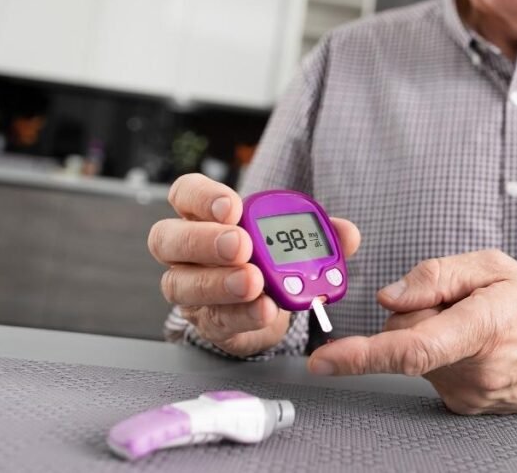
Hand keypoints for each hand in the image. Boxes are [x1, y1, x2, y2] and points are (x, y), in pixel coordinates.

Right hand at [148, 174, 360, 356]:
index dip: (203, 197)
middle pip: (168, 238)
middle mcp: (185, 251)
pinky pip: (215, 319)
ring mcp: (189, 288)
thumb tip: (347, 232)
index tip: (233, 207)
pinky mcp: (206, 323)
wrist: (266, 308)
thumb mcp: (294, 241)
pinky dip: (243, 315)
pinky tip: (265, 310)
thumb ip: (319, 233)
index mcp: (204, 216)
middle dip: (205, 241)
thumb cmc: (269, 261)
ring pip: (182, 284)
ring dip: (220, 283)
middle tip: (241, 245)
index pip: (185, 193)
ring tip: (254, 283)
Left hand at [307, 250, 516, 413]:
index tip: (323, 361)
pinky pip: (429, 371)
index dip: (361, 355)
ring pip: (415, 356)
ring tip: (476, 327)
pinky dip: (441, 354)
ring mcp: (467, 394)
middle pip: (405, 337)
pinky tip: (476, 347)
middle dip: (415, 314)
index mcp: (481, 328)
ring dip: (431, 335)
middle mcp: (471, 370)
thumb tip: (389, 297)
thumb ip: (438, 275)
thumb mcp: (494, 266)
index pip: (412, 347)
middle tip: (457, 303)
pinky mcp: (463, 405)